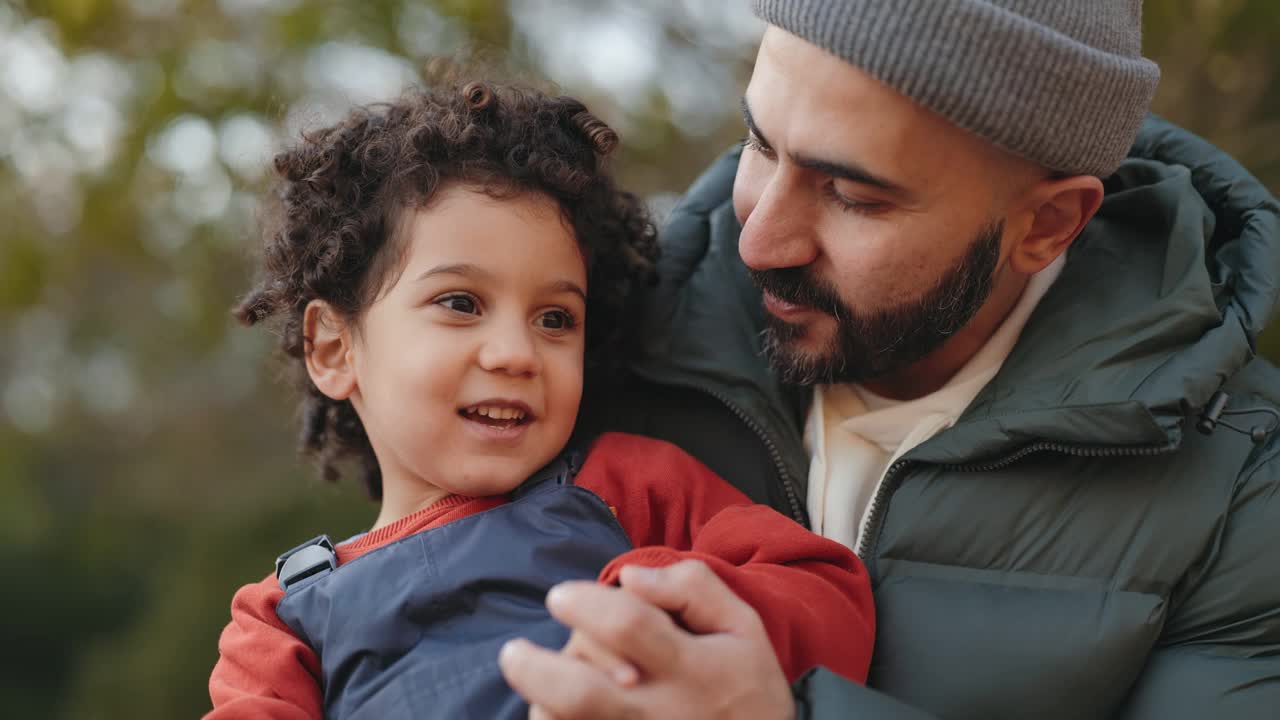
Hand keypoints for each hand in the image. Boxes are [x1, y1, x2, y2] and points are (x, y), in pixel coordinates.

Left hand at [499, 560, 796, 719]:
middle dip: (536, 670)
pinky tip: (552, 709)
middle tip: (514, 651)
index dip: (586, 604)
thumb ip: (692, 589)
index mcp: (692, 668)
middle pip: (581, 695)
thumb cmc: (746, 684)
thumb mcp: (742, 626)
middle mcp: (661, 711)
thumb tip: (631, 576)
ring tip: (542, 682)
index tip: (560, 596)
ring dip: (542, 702)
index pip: (628, 627)